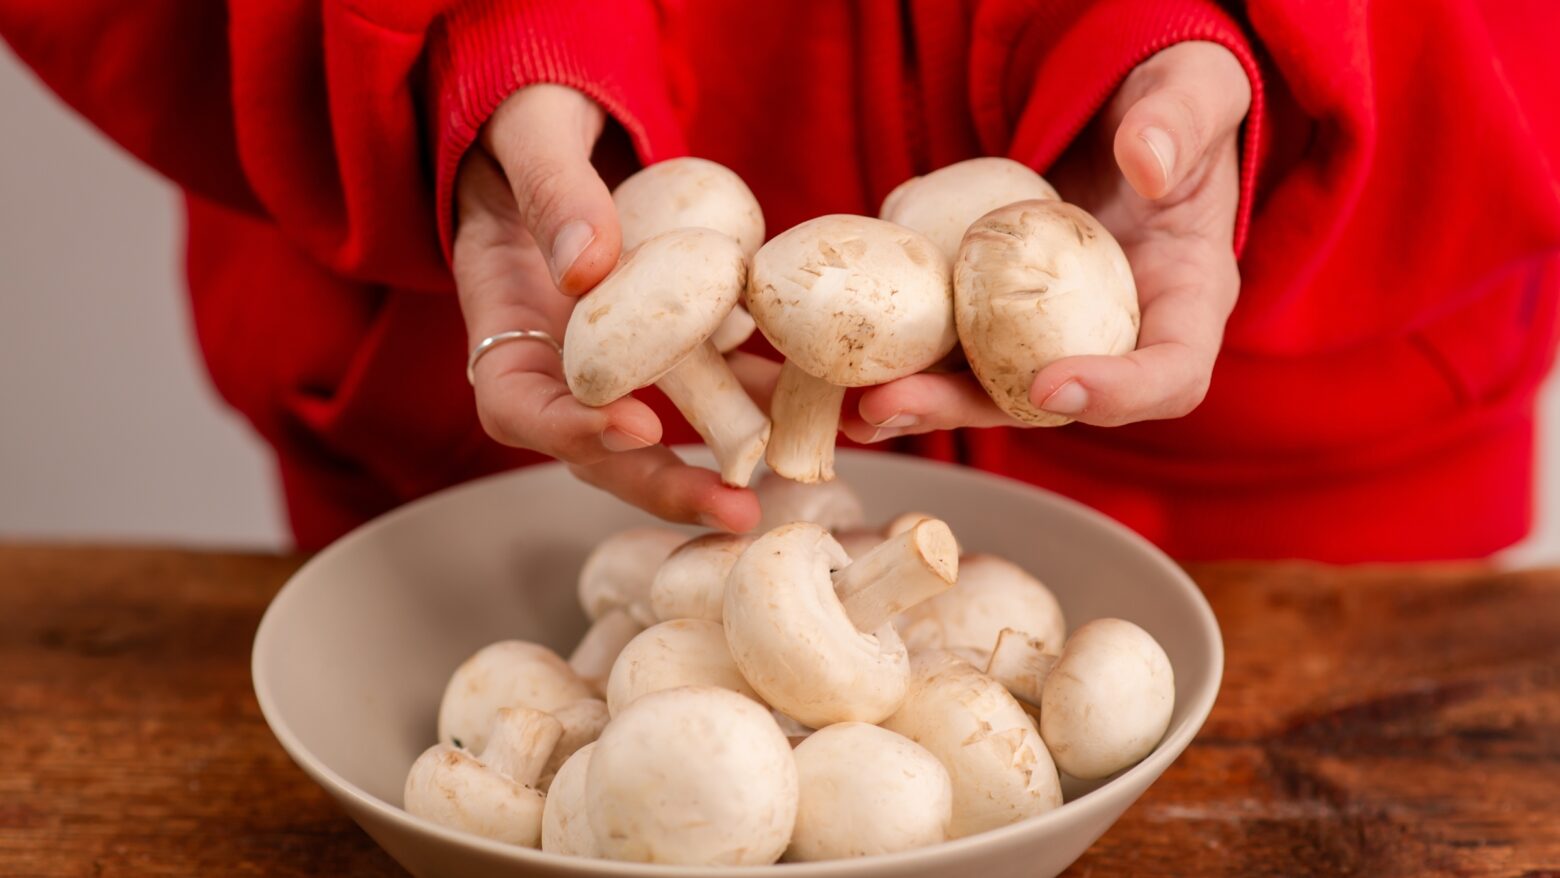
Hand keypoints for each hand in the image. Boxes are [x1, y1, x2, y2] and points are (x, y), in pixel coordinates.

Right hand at [454, 84, 759, 530]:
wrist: (559, 127)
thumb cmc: (526, 122)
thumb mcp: (532, 137)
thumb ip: (553, 192)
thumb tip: (588, 265)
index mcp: (503, 325)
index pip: (519, 406)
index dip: (572, 431)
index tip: (637, 429)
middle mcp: (558, 363)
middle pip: (601, 447)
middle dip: (666, 483)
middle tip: (735, 509)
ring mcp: (620, 359)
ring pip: (671, 428)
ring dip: (730, 457)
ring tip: (798, 480)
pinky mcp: (675, 342)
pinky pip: (720, 379)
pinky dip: (769, 396)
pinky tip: (827, 404)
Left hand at [844, 41, 1250, 441]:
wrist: (1122, 106)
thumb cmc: (1175, 101)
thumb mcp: (1197, 91)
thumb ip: (1181, 120)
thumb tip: (1146, 163)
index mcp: (1188, 300)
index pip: (1171, 374)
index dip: (1116, 393)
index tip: (1051, 384)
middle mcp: (1117, 333)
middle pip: (1052, 400)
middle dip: (970, 410)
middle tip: (895, 404)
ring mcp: (1052, 329)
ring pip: (990, 386)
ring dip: (922, 400)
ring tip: (855, 408)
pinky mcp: (999, 312)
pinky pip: (955, 345)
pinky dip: (906, 358)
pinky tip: (844, 367)